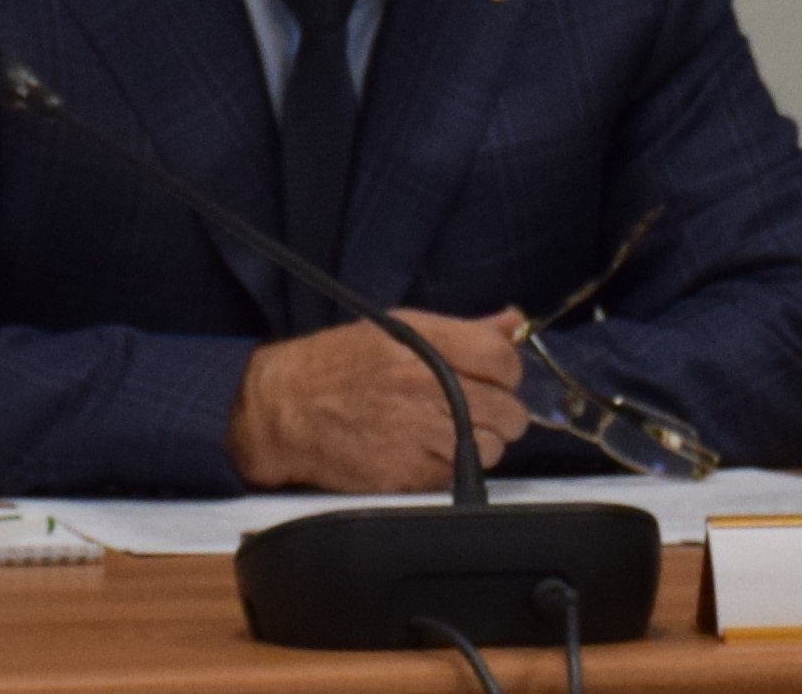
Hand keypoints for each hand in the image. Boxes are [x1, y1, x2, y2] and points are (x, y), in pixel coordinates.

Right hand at [228, 310, 526, 491]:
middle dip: (501, 411)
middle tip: (479, 408)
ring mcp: (419, 434)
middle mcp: (426, 386)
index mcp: (427, 342)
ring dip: (480, 443)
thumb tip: (514, 324)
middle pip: (508, 410)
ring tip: (449, 431)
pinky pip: (459, 476)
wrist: (286, 408)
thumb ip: (464, 329)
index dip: (508, 370)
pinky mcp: (408, 476)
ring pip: (492, 448)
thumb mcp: (400, 327)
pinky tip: (427, 450)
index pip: (504, 359)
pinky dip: (451, 468)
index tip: (497, 376)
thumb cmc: (340, 364)